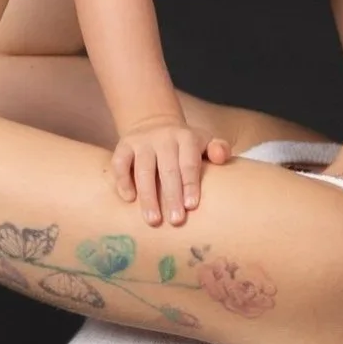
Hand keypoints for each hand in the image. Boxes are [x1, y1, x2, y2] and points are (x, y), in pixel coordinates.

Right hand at [110, 115, 233, 226]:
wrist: (154, 123)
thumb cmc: (184, 144)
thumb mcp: (204, 141)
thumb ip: (218, 149)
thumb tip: (222, 157)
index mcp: (186, 137)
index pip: (189, 162)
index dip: (190, 184)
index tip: (191, 206)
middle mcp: (163, 137)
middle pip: (167, 169)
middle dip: (171, 196)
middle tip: (176, 220)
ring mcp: (142, 142)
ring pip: (143, 170)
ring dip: (148, 196)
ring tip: (153, 220)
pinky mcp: (123, 146)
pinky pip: (120, 164)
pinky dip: (123, 181)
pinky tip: (129, 199)